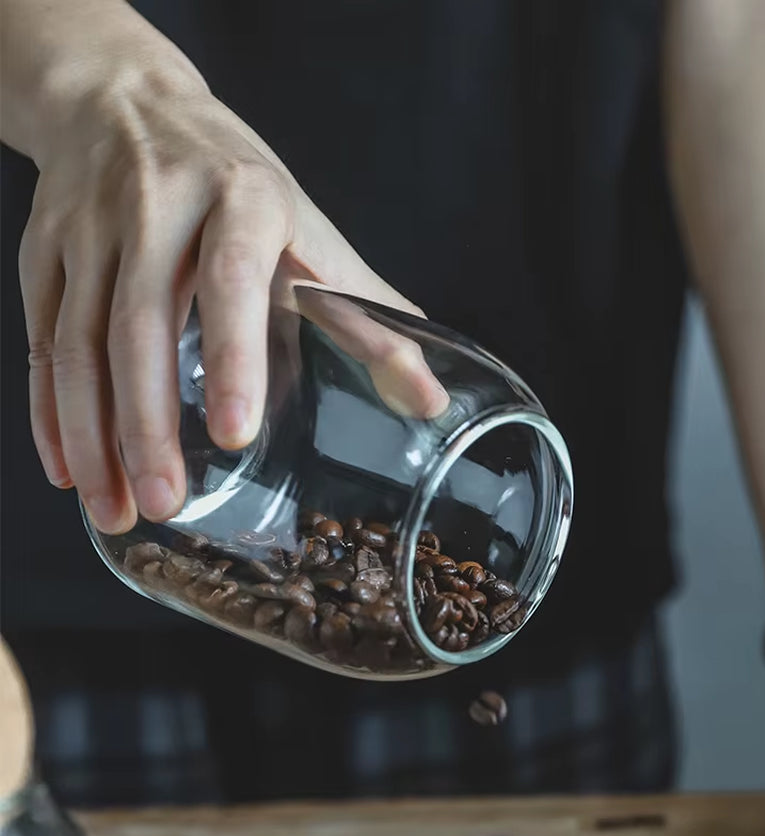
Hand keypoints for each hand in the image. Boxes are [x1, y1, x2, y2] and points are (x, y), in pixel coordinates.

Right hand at [19, 72, 447, 533]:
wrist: (124, 100)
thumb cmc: (234, 182)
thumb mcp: (305, 228)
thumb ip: (363, 313)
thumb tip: (428, 397)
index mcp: (242, 199)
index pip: (230, 278)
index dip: (233, 357)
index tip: (234, 434)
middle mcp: (158, 206)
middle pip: (138, 325)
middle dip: (145, 425)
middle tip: (165, 503)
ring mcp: (89, 227)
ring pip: (76, 343)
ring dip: (90, 437)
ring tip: (114, 510)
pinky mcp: (43, 250)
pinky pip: (40, 342)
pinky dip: (48, 414)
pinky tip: (66, 472)